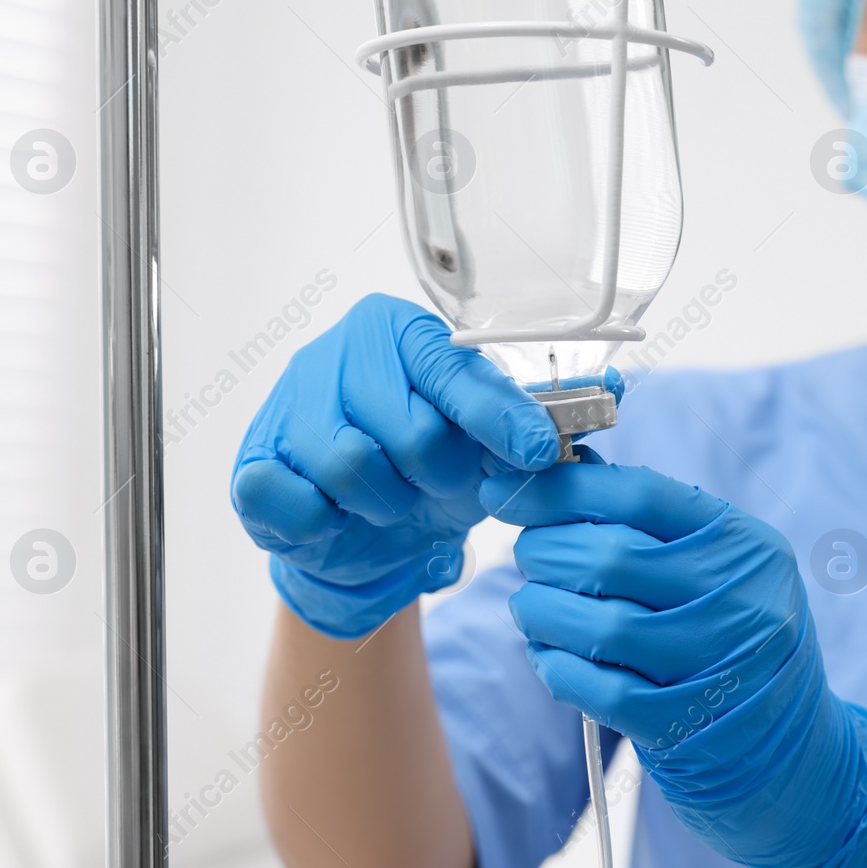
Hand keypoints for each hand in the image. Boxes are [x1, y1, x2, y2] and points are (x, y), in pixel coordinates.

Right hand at [231, 294, 563, 638]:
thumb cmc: (429, 470)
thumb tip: (613, 392)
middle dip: (438, 475)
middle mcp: (338, 353)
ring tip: (393, 501)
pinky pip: (289, 497)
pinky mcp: (253, 460)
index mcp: (401, 331)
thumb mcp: (488, 442)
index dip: (498, 418)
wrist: (361, 535)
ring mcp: (289, 404)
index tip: (533, 454)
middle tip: (441, 484)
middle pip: (407, 429)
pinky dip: (323, 521)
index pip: (453, 370)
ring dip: (386, 502)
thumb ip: (540, 417)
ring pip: (351, 465)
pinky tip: (337, 515)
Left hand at [484, 455, 866, 867]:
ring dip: (541, 610)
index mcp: (746, 545)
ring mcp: (716, 665)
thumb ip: (651, 524)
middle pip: (612, 556)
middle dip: (545, 550)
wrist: (791, 752)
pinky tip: (546, 655)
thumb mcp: (720, 570)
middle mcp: (740, 600)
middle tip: (525, 554)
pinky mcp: (687, 725)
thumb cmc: (735, 640)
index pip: (642, 494)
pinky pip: (601, 689)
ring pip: (600, 624)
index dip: (565, 488)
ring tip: (528, 605)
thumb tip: (561, 475)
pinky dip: (557, 667)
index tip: (512, 488)